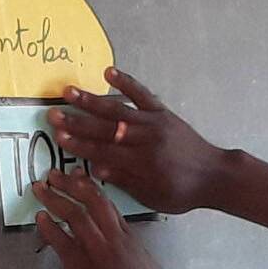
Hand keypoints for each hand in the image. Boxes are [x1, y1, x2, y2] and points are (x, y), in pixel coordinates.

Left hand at [32, 169, 185, 268]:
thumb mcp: (148, 267)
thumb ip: (134, 253)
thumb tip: (124, 248)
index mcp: (130, 238)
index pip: (109, 205)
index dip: (91, 188)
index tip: (79, 176)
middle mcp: (115, 239)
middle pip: (92, 201)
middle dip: (71, 184)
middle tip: (53, 174)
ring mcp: (99, 253)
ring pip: (76, 215)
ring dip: (54, 199)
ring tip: (39, 189)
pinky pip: (63, 243)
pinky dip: (49, 228)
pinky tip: (39, 219)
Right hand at [49, 67, 230, 214]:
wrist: (214, 175)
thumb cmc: (181, 192)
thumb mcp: (152, 196)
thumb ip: (124, 180)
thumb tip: (95, 167)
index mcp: (142, 163)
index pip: (104, 151)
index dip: (80, 144)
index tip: (59, 137)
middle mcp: (146, 139)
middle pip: (106, 128)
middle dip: (77, 121)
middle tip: (53, 114)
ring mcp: (155, 123)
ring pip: (118, 109)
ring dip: (92, 100)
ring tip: (69, 91)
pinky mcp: (163, 113)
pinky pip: (142, 95)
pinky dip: (126, 82)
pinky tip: (108, 72)